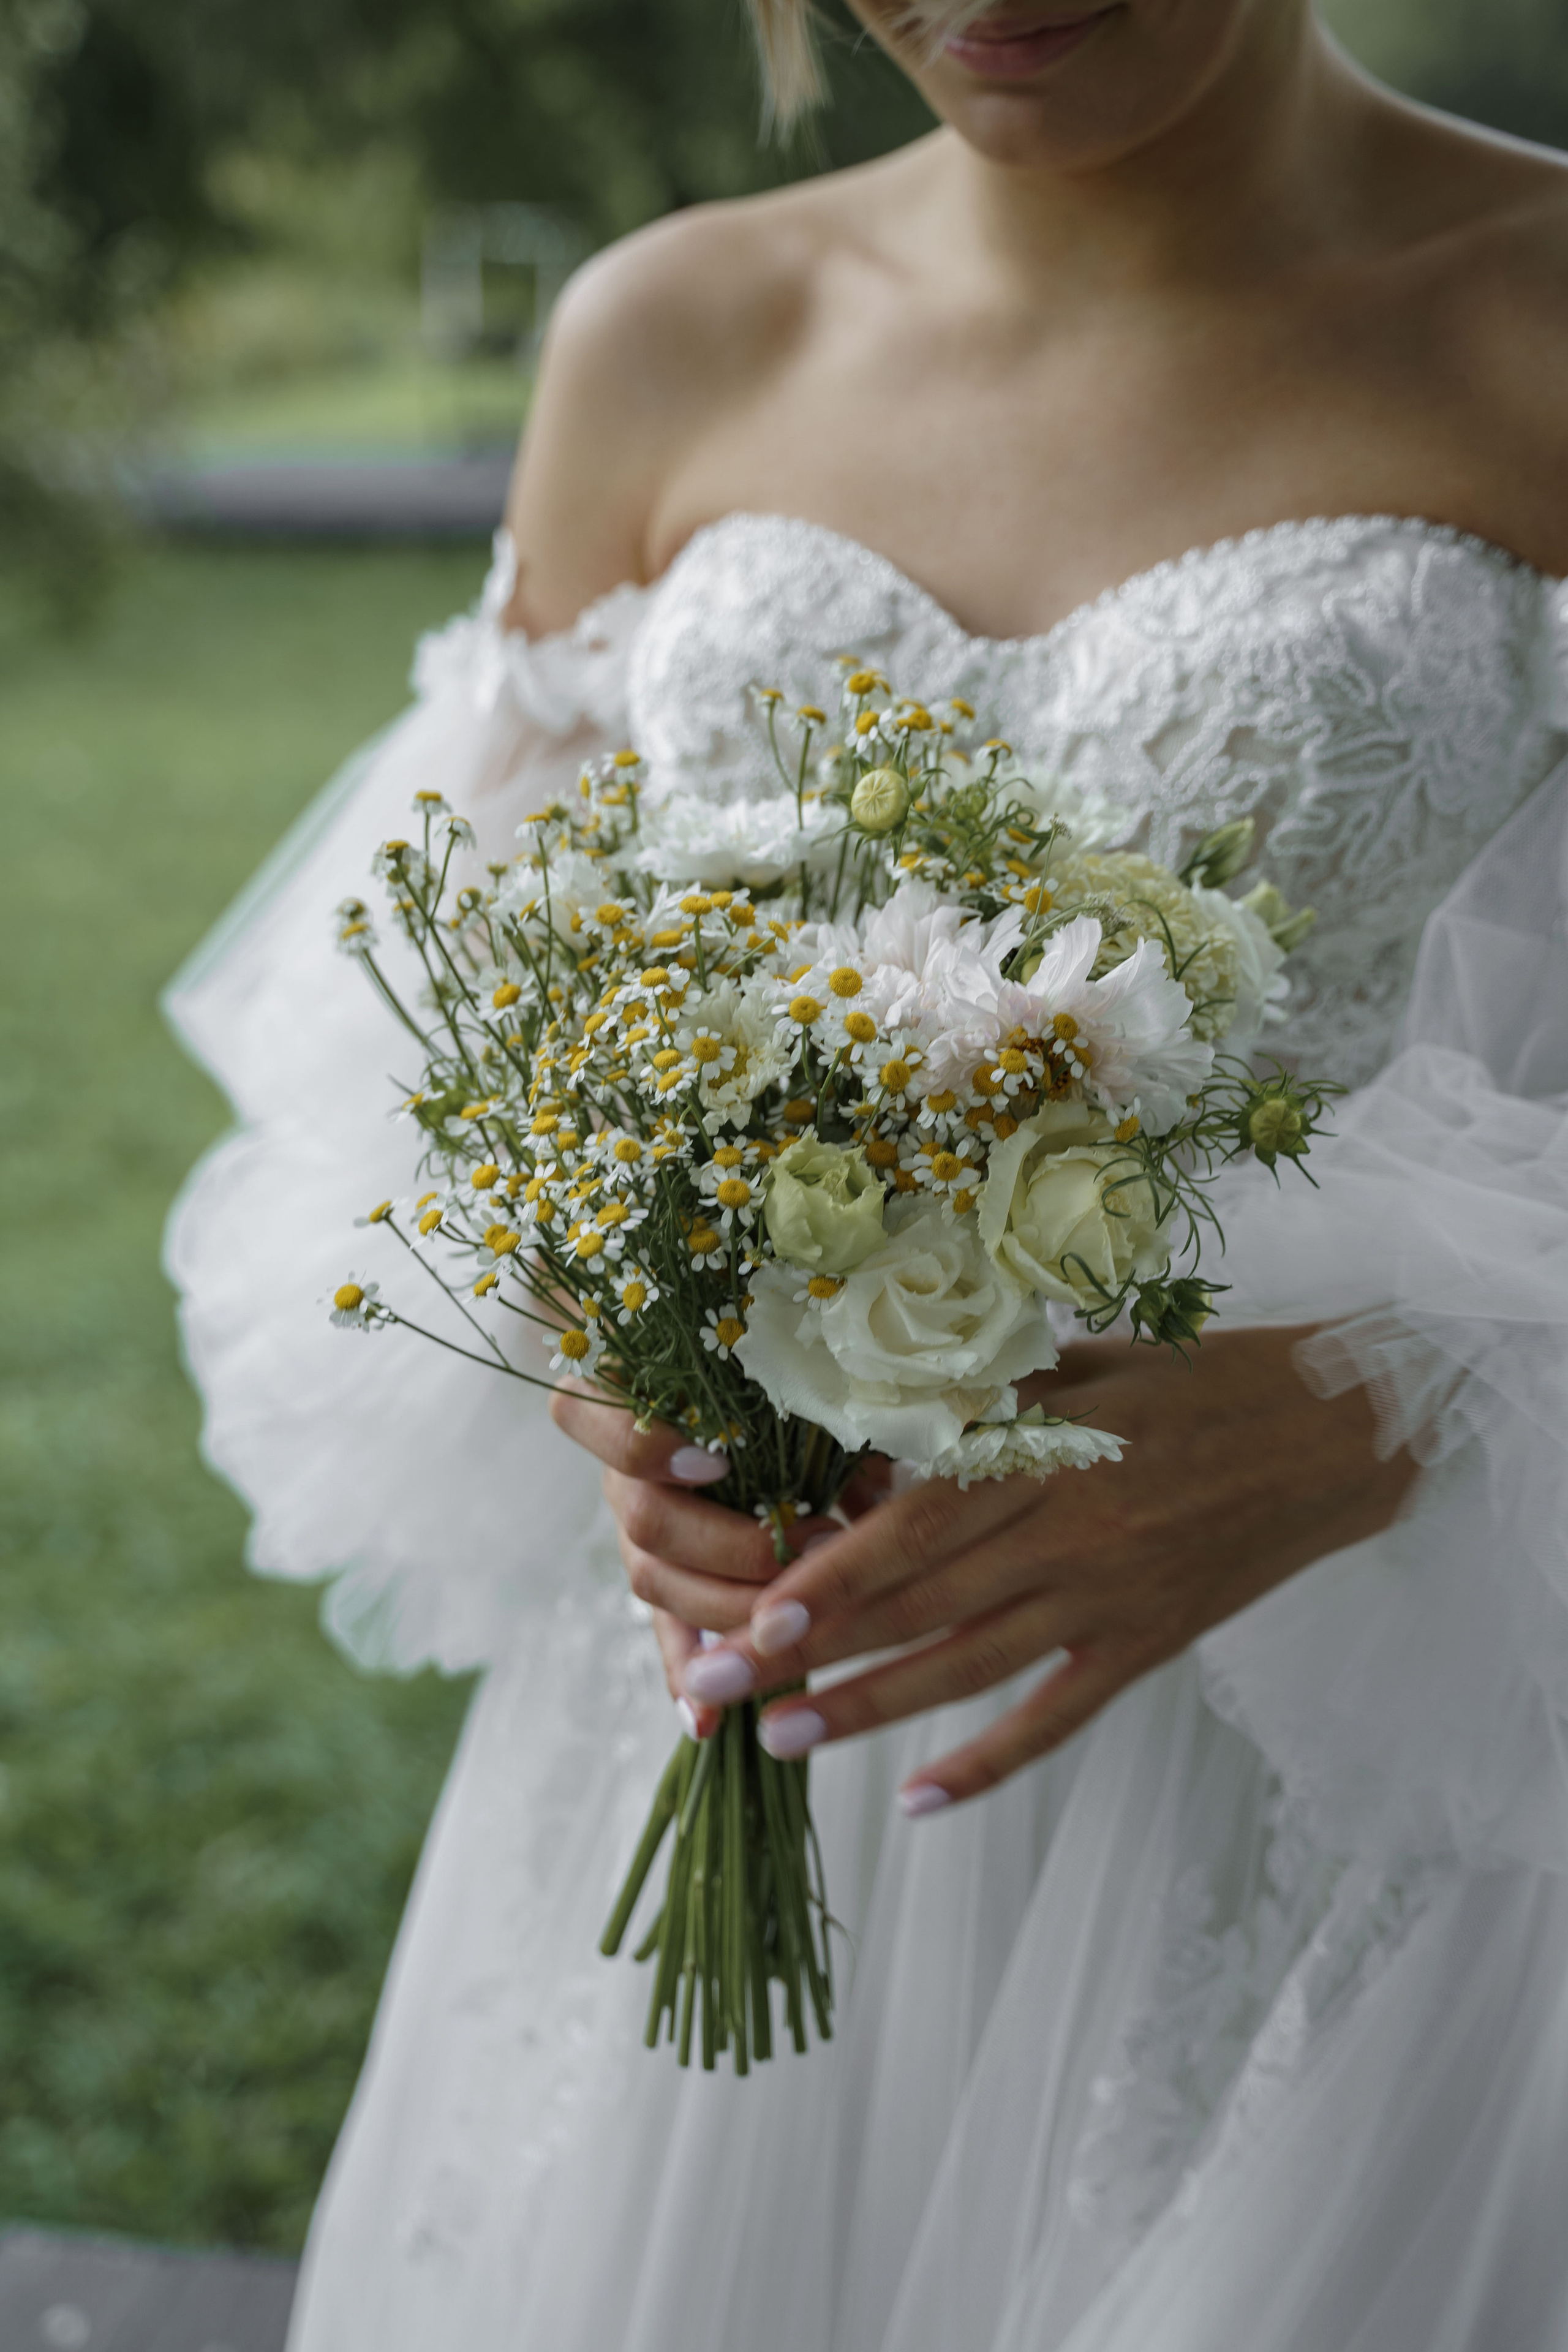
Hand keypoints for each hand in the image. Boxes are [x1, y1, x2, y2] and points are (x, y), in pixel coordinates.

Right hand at [547, 1380, 887, 1736]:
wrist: (743, 1418)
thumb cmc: (780, 1396)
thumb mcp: (800, 1398)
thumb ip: (819, 1424)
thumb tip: (874, 1489)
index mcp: (637, 1407)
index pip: (595, 1418)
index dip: (646, 1446)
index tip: (716, 1464)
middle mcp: (626, 1477)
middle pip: (644, 1521)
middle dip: (726, 1544)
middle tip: (812, 1545)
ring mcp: (638, 1539)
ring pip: (651, 1583)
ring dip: (724, 1606)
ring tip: (793, 1621)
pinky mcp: (662, 1594)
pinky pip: (664, 1642)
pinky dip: (685, 1682)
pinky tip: (706, 1724)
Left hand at [675, 1328, 1418, 1812]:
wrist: (1337, 1435)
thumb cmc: (1199, 1381)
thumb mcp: (1087, 1363)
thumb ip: (986, 1400)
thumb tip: (872, 1424)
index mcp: (1048, 1454)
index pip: (918, 1524)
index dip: (833, 1574)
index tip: (756, 1615)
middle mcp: (1071, 1535)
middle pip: (920, 1604)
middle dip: (811, 1649)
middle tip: (720, 1683)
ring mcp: (1108, 1600)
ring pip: (968, 1668)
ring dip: (870, 1710)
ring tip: (783, 1738)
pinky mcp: (1146, 1648)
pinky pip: (1054, 1719)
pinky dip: (987, 1763)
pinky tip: (921, 1801)